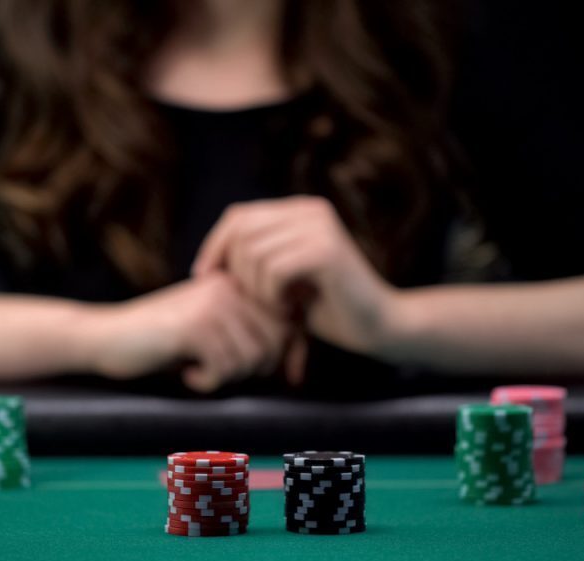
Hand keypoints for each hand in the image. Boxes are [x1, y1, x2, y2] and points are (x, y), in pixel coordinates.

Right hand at [93, 272, 287, 392]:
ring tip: (203, 372)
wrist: (107, 336)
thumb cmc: (164, 341)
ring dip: (229, 376)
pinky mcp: (193, 326)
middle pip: (275, 341)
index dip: (287, 355)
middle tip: (223, 372)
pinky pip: (224, 367)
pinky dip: (209, 382)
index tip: (274, 375)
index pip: (289, 322)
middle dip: (257, 368)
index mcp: (236, 283)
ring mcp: (210, 304)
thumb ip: (252, 336)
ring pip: (252, 357)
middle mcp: (228, 287)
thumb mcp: (214, 332)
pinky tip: (190, 375)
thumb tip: (297, 369)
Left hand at [192, 196, 395, 356]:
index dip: (215, 246)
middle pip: (241, 231)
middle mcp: (311, 210)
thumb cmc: (328, 308)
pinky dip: (272, 296)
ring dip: (256, 289)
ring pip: (253, 252)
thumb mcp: (284, 279)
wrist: (378, 326)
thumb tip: (206, 261)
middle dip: (235, 271)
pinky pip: (273, 269)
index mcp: (301, 210)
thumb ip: (254, 260)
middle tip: (255, 301)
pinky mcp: (325, 251)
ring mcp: (320, 227)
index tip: (205, 278)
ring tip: (278, 307)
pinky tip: (291, 309)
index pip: (239, 215)